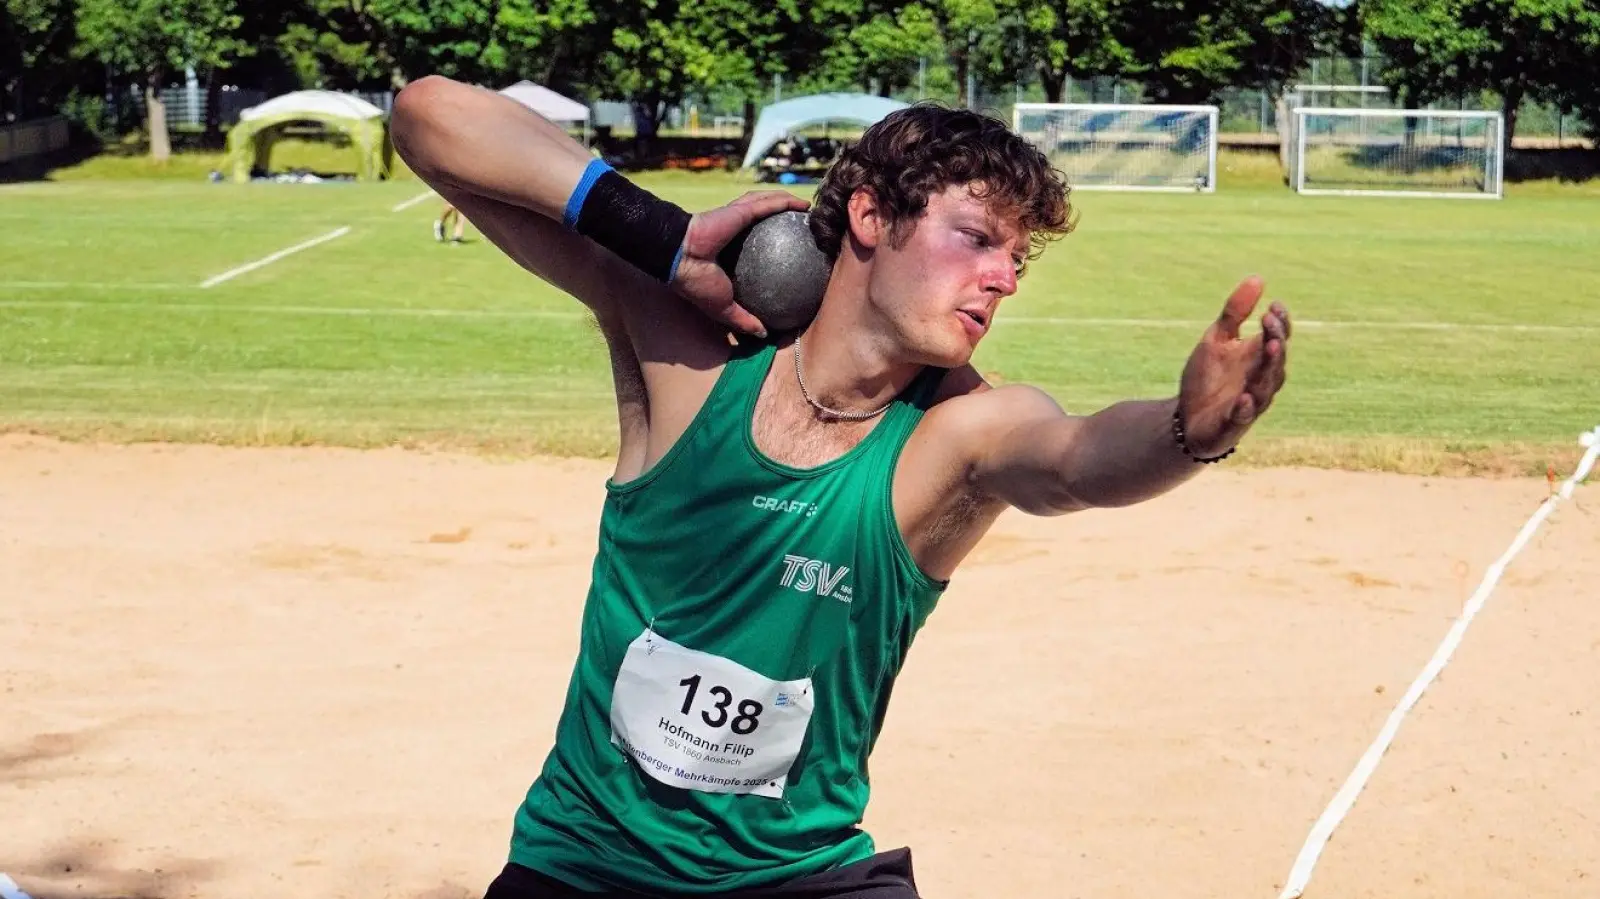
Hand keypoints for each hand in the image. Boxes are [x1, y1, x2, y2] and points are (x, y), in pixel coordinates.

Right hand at [671, 190, 810, 336]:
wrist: (682, 260)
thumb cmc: (699, 284)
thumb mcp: (725, 309)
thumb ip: (744, 320)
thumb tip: (763, 334)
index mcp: (731, 251)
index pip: (755, 244)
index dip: (775, 245)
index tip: (796, 253)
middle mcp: (735, 231)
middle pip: (765, 218)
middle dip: (786, 216)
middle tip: (807, 226)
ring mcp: (738, 216)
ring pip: (768, 204)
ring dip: (789, 204)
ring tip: (809, 210)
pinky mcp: (741, 209)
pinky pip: (769, 204)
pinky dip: (787, 202)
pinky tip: (805, 206)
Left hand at [1176, 276, 1290, 456]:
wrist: (1186, 418)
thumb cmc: (1207, 377)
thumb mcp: (1217, 339)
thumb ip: (1235, 313)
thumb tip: (1258, 278)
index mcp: (1258, 357)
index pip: (1278, 336)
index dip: (1279, 321)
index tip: (1272, 305)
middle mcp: (1261, 379)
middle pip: (1277, 358)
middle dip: (1275, 338)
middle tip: (1269, 321)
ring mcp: (1251, 402)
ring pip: (1267, 385)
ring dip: (1269, 367)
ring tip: (1270, 346)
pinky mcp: (1234, 423)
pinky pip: (1244, 415)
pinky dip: (1246, 407)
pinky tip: (1245, 398)